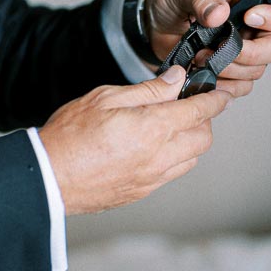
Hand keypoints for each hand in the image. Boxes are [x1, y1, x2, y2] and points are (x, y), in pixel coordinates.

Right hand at [40, 66, 228, 215]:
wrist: (49, 177)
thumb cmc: (70, 135)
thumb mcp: (105, 98)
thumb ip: (146, 90)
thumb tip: (175, 79)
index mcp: (153, 128)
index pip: (199, 112)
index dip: (214, 100)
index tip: (220, 94)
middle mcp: (159, 156)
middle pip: (203, 138)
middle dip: (203, 120)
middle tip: (187, 106)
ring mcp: (152, 178)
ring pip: (191, 159)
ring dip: (189, 141)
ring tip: (169, 126)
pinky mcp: (142, 191)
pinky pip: (172, 174)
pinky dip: (174, 158)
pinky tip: (154, 147)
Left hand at [145, 0, 270, 96]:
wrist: (151, 23)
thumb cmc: (173, 0)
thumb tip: (219, 14)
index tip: (249, 18)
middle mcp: (253, 27)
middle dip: (250, 53)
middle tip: (221, 49)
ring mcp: (243, 51)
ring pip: (256, 70)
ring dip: (228, 68)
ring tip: (200, 56)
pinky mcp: (229, 71)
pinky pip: (239, 86)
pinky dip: (221, 84)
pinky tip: (202, 73)